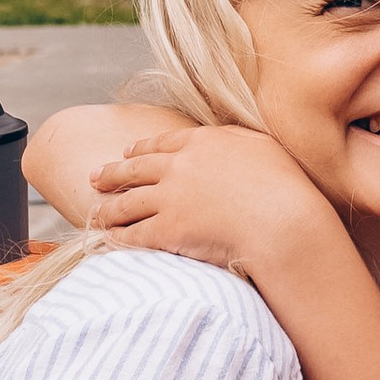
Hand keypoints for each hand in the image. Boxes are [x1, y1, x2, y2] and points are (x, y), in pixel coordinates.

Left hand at [83, 121, 336, 278]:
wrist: (282, 221)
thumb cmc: (284, 186)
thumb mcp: (262, 146)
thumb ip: (236, 139)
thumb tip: (227, 140)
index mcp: (202, 142)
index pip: (161, 143)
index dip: (141, 148)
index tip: (127, 152)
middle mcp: (179, 167)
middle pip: (135, 168)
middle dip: (112, 172)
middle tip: (95, 176)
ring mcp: (170, 199)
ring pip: (128, 202)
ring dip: (109, 208)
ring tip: (96, 213)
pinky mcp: (167, 230)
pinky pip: (135, 234)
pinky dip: (118, 237)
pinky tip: (108, 239)